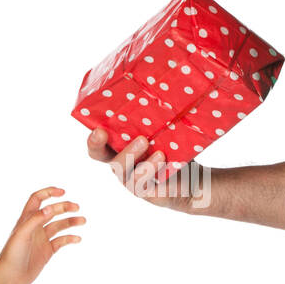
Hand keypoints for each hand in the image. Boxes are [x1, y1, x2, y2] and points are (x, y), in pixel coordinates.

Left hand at [0, 186, 84, 283]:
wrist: (9, 278)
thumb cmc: (11, 255)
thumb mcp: (22, 234)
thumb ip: (36, 219)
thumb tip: (50, 207)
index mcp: (26, 220)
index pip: (37, 199)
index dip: (48, 193)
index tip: (62, 192)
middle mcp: (34, 227)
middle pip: (51, 211)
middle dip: (64, 207)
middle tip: (77, 207)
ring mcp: (41, 239)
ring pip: (58, 226)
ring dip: (70, 222)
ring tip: (82, 220)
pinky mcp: (46, 251)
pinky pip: (61, 241)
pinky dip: (70, 238)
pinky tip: (77, 239)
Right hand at [86, 128, 203, 213]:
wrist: (190, 179)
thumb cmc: (172, 152)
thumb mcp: (163, 134)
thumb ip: (154, 121)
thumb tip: (157, 92)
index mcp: (119, 150)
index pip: (98, 148)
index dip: (94, 141)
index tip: (99, 130)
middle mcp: (121, 166)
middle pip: (107, 159)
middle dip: (111, 147)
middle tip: (138, 137)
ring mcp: (131, 180)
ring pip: (122, 169)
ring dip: (131, 154)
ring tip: (147, 143)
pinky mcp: (144, 191)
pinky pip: (141, 181)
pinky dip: (150, 168)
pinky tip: (160, 157)